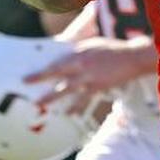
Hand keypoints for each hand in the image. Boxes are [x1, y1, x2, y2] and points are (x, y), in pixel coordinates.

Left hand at [24, 36, 152, 113]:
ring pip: (66, 90)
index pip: (55, 64)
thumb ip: (77, 51)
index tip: (27, 79)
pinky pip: (83, 99)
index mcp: (79, 53)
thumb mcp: (92, 44)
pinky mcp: (98, 87)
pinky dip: (76, 107)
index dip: (41, 73)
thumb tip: (62, 58)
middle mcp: (82, 65)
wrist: (132, 57)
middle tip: (27, 90)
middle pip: (57, 76)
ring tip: (40, 106)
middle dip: (40, 84)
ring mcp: (89, 77)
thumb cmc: (112, 49)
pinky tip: (70, 114)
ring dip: (52, 99)